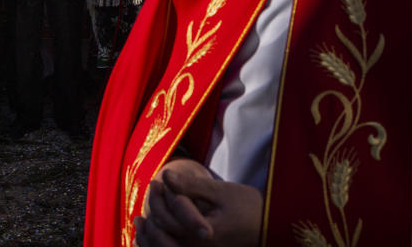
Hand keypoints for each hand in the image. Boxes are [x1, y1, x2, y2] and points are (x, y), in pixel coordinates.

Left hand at [134, 158, 261, 246]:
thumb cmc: (249, 208)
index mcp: (202, 236)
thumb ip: (192, 185)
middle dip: (153, 212)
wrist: (270, 227)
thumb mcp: (221, 192)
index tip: (157, 180)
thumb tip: (166, 175)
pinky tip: (149, 237)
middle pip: (162, 235)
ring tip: (140, 221)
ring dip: (148, 236)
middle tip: (151, 192)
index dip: (160, 197)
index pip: (170, 217)